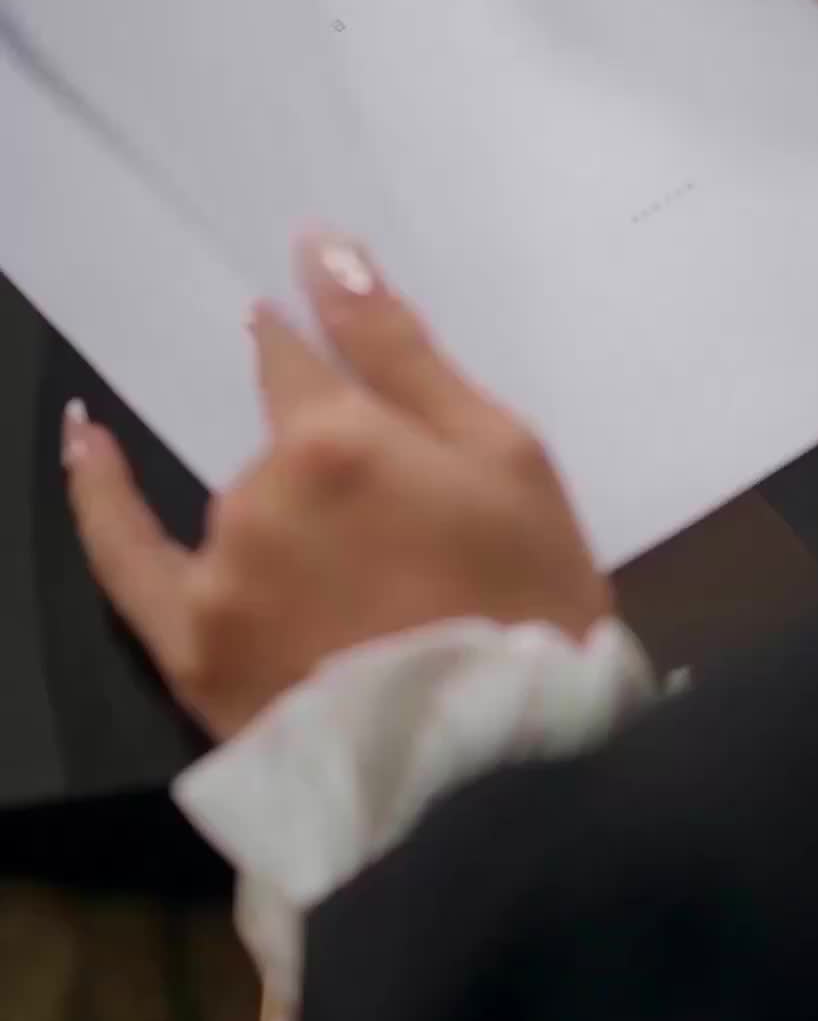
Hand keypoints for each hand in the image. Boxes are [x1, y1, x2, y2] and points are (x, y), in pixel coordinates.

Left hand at [64, 235, 609, 739]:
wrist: (496, 770)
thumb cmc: (527, 599)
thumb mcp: (504, 454)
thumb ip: (401, 348)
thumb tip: (323, 250)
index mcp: (336, 438)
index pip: (298, 358)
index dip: (321, 355)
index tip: (324, 340)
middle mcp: (259, 493)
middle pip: (280, 443)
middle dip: (331, 465)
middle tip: (403, 525)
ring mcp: (218, 573)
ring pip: (243, 505)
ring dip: (287, 516)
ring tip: (362, 569)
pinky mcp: (192, 646)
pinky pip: (122, 556)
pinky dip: (101, 493)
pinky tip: (86, 438)